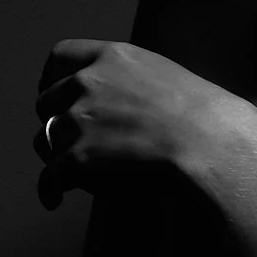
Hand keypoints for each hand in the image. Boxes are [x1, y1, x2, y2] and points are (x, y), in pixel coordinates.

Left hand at [33, 37, 236, 210]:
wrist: (211, 146)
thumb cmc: (207, 117)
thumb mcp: (166, 76)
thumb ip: (132, 80)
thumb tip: (123, 102)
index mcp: (112, 58)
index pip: (60, 56)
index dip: (51, 78)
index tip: (54, 95)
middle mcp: (88, 83)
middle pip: (46, 102)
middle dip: (54, 122)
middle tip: (69, 141)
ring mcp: (79, 120)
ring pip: (45, 140)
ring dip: (57, 157)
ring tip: (73, 173)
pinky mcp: (78, 157)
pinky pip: (49, 177)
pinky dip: (49, 190)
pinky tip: (53, 200)